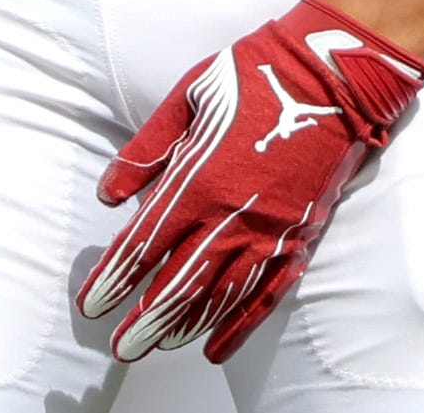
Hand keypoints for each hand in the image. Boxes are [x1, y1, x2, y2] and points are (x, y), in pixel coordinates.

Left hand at [78, 0, 423, 364]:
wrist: (331, 75)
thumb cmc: (254, 76)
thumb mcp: (188, 96)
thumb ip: (146, 150)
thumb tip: (108, 195)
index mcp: (199, 179)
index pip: (144, 245)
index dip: (114, 279)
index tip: (92, 303)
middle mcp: (232, 216)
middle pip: (179, 285)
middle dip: (144, 321)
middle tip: (119, 348)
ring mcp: (269, 233)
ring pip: (220, 298)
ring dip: (185, 328)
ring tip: (158, 346)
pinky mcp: (299, 238)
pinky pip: (266, 295)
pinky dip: (239, 327)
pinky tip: (216, 348)